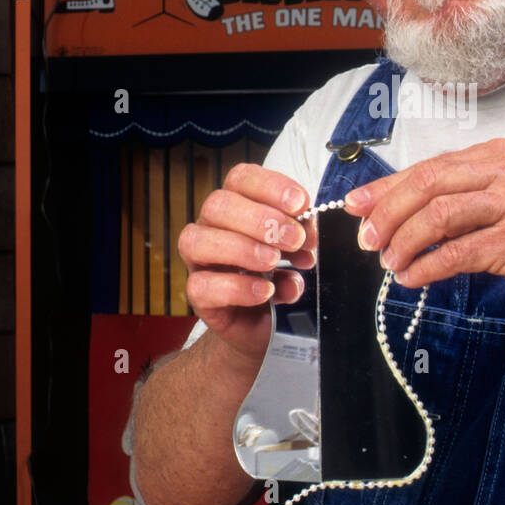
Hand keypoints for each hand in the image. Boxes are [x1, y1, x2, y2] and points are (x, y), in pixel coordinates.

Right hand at [178, 164, 316, 361]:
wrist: (269, 326)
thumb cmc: (279, 277)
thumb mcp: (297, 251)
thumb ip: (301, 236)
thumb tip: (307, 232)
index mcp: (237, 207)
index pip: (240, 178)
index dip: (270, 185)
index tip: (301, 203)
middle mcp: (212, 227)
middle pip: (217, 204)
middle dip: (260, 219)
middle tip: (294, 239)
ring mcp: (200, 262)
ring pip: (197, 240)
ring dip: (242, 248)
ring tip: (275, 262)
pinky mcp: (199, 296)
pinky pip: (202, 285)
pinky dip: (237, 287)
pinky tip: (265, 292)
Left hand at [343, 139, 504, 314]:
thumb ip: (463, 196)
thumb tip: (401, 211)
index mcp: (497, 156)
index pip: (429, 167)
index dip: (386, 187)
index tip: (357, 206)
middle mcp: (504, 173)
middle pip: (427, 185)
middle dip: (388, 213)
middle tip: (368, 239)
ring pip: (437, 216)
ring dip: (405, 242)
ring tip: (391, 262)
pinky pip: (456, 252)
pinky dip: (427, 267)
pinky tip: (414, 277)